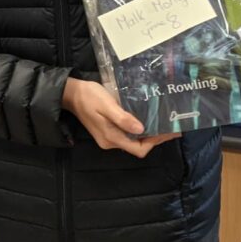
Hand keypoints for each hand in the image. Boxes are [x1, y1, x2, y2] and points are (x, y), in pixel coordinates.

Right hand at [61, 77, 180, 158]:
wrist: (70, 93)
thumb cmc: (88, 96)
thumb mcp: (106, 105)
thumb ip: (123, 118)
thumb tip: (141, 130)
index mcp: (111, 137)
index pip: (139, 149)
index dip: (156, 142)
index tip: (169, 132)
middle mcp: (110, 141)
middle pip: (137, 146)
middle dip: (155, 138)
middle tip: (170, 127)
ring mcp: (108, 137)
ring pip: (133, 141)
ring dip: (148, 134)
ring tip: (161, 122)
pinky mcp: (107, 130)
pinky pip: (127, 134)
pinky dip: (138, 130)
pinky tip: (145, 120)